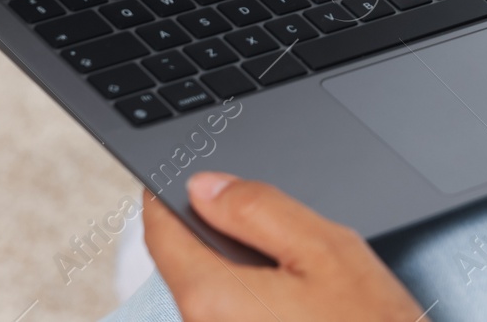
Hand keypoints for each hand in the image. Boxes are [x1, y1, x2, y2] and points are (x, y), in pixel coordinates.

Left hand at [144, 172, 424, 321]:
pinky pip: (232, 317)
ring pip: (212, 293)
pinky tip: (299, 302)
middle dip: (216, 234)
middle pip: (187, 264)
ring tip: (297, 270)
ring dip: (238, 271)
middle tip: (267, 222)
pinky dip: (252, 300)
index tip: (178, 179)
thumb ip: (259, 209)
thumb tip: (206, 186)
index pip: (161, 234)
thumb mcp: (325, 248)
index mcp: (213, 297)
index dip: (167, 197)